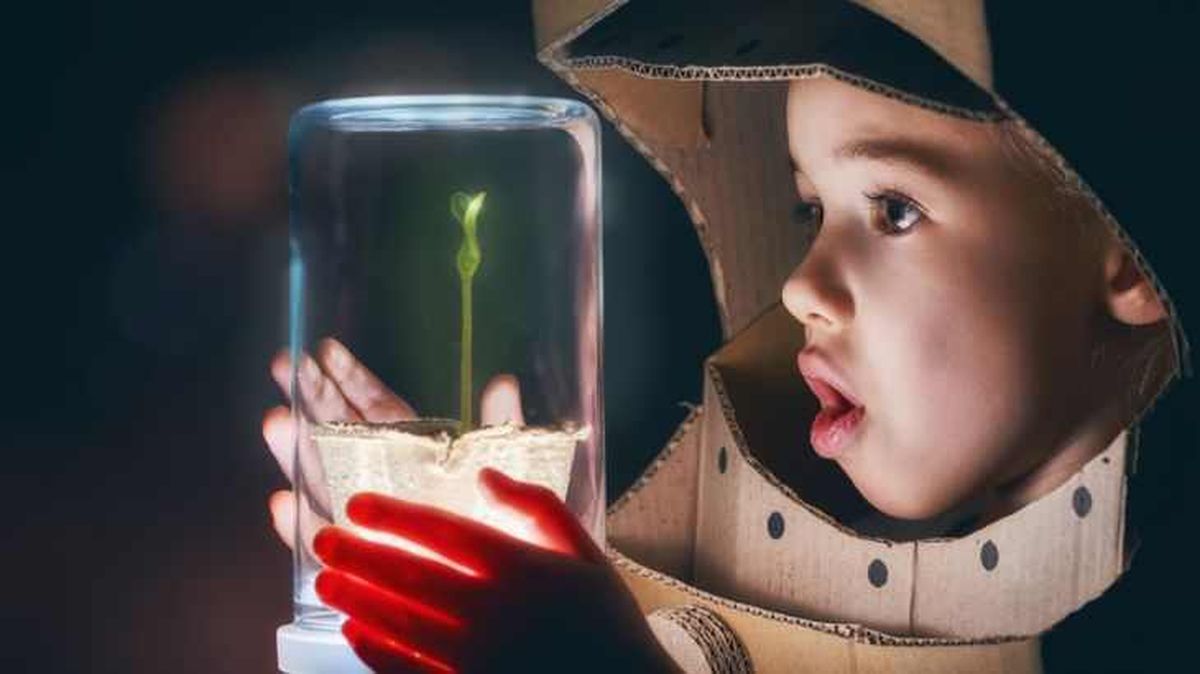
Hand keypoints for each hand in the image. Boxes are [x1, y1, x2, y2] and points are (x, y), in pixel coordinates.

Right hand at [262, 337, 526, 552]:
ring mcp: (364, 517)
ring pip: (320, 479)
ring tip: (276, 420)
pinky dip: (297, 526)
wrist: (505, 588)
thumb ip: (501, 428)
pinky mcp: (355, 559)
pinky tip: (282, 503)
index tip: (325, 350)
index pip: (377, 406)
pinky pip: (319, 542)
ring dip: (295, 451)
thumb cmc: (507, 529)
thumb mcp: (510, 471)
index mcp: (416, 451)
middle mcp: (384, 479)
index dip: (351, 377)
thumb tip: (503, 382)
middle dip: (311, 398)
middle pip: (338, 432)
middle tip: (283, 365)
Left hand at [313, 469, 680, 673]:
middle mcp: (494, 610)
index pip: (441, 532)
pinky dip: (376, 653)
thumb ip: (537, 507)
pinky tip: (352, 633)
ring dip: (356, 600)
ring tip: (324, 583)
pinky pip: (411, 672)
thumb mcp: (587, 552)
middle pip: (409, 576)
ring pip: (400, 624)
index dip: (392, 516)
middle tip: (321, 542)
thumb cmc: (606, 621)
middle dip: (358, 556)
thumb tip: (485, 475)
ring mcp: (478, 658)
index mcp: (521, 566)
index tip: (355, 505)